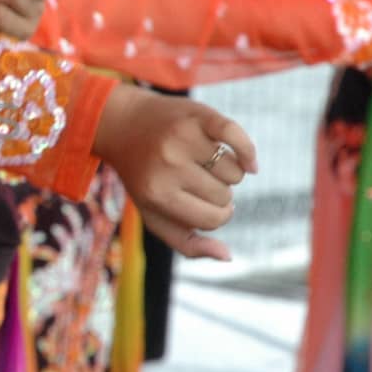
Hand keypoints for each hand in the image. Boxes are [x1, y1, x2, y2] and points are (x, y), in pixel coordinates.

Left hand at [91, 83, 257, 260]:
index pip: (213, 220)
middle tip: (197, 179)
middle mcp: (169, 165)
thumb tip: (228, 256)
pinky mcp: (197, 115)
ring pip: (236, 171)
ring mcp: (183, 138)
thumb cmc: (143, 177)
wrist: (123, 124)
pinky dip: (248, 151)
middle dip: (218, 192)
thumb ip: (188, 244)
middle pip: (226, 196)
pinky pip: (237, 135)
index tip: (206, 205)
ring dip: (229, 171)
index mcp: (158, 194)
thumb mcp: (155, 215)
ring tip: (207, 165)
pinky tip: (248, 161)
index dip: (217, 215)